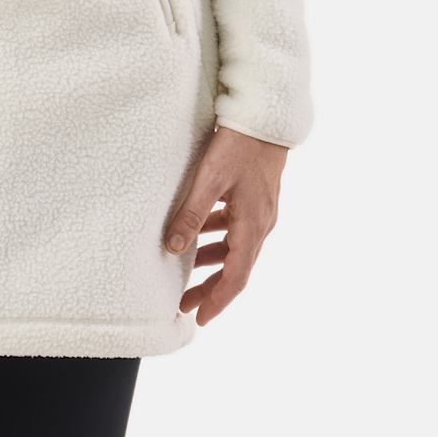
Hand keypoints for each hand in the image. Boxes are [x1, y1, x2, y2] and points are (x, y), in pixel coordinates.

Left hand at [163, 125, 287, 324]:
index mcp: (253, 226)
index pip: (237, 277)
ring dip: (213, 263)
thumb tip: (172, 248)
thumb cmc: (238, 146)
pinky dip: (218, 238)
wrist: (265, 118)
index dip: (218, 300)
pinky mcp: (255, 199)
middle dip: (210, 288)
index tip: (200, 318)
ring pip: (236, 248)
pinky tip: (199, 234)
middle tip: (185, 303)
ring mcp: (260, 211)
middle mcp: (261, 224)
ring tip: (187, 273)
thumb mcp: (210, 179)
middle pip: (236, 267)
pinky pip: (236, 229)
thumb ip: (190, 214)